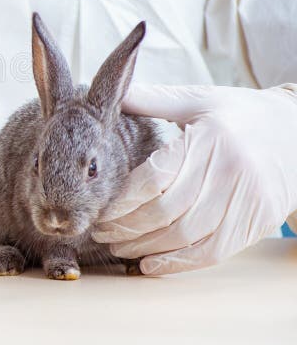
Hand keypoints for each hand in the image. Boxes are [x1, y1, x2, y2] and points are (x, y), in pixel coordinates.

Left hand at [92, 84, 296, 274]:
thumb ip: (153, 99)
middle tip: (100, 232)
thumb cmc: (240, 114)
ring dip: (146, 248)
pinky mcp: (257, 223)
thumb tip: (113, 91)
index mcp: (208, 139)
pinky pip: (213, 253)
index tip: (99, 207)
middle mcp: (229, 172)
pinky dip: (179, 264)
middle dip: (126, 227)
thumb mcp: (199, 99)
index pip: (156, 177)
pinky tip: (150, 265)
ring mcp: (246, 201)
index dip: (123, 199)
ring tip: (118, 248)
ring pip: (187, 237)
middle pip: (167, 212)